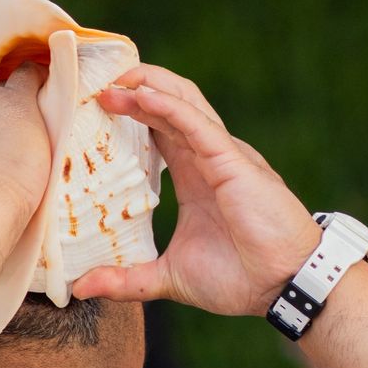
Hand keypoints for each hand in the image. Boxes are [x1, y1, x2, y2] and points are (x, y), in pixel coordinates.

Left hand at [71, 64, 323, 315]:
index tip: (92, 107)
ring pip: (183, 102)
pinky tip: (140, 95)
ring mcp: (222, 155)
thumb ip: (127, 279)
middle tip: (94, 84)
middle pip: (169, 103)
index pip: (159, 129)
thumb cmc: (242, 279)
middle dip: (133, 87)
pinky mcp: (233, 161)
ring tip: (112, 80)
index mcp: (195, 176)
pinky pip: (196, 123)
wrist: (285, 286)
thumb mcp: (171, 278)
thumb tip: (82, 288)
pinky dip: (167, 106)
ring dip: (147, 85)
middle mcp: (208, 158)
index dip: (130, 111)